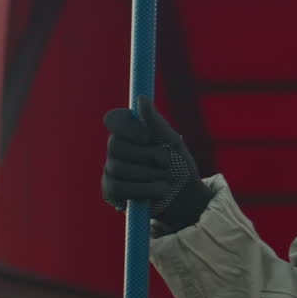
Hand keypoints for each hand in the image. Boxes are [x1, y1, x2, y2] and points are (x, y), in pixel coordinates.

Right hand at [102, 95, 212, 229]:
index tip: (147, 137)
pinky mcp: (110, 191)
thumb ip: (156, 123)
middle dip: (147, 156)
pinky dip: (143, 190)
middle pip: (116, 145)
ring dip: (150, 175)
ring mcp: (110, 170)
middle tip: (166, 164)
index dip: (128, 128)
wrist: (186, 198)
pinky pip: (118, 188)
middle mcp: (116, 149)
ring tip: (166, 180)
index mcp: (130, 132)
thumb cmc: (180, 167)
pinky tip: (157, 192)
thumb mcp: (172, 143)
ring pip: (119, 168)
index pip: (114, 120)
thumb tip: (141, 99)